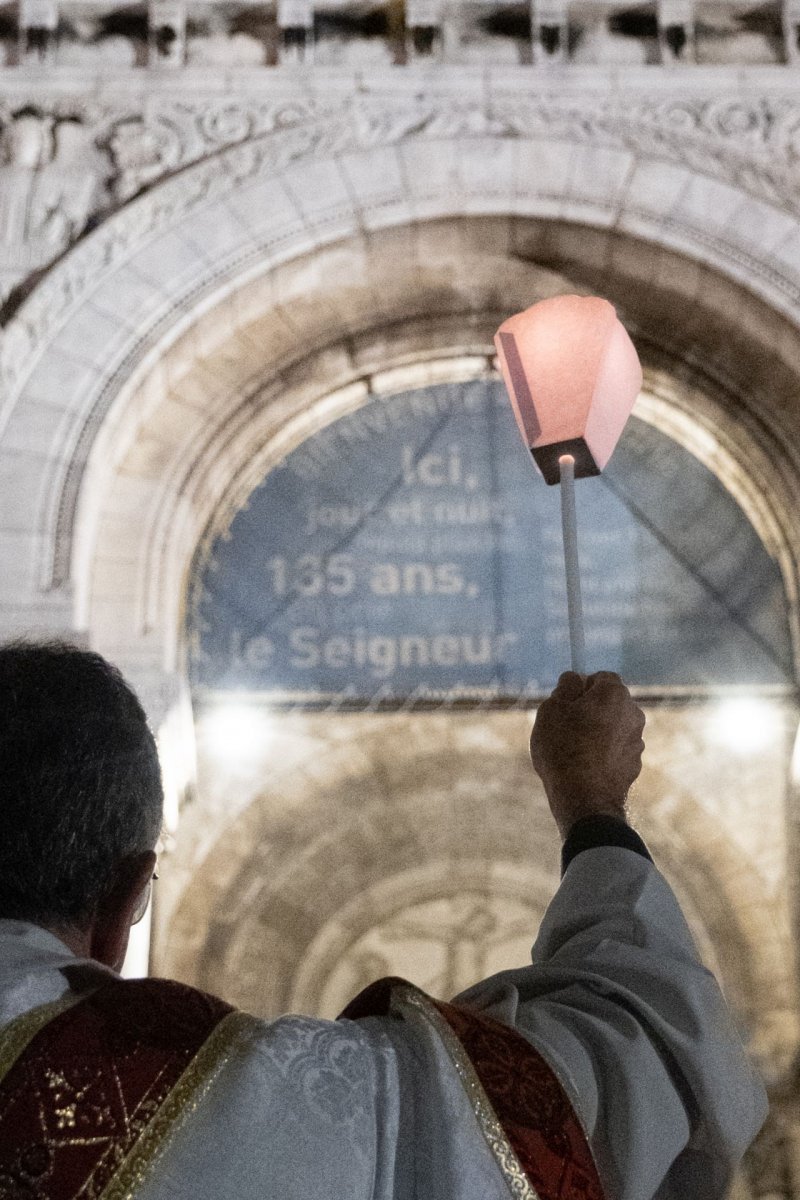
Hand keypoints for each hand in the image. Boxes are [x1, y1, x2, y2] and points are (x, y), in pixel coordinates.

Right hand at [530, 671, 644, 838]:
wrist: (583, 798)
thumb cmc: (563, 748)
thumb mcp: (552, 708)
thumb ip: (565, 687)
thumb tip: (575, 679)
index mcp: (615, 694)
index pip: (600, 678)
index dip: (580, 688)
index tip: (565, 704)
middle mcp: (633, 714)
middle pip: (609, 703)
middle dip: (590, 709)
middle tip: (565, 726)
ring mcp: (637, 741)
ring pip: (613, 727)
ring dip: (597, 732)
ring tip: (572, 750)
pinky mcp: (634, 765)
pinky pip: (615, 750)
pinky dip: (603, 753)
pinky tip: (583, 766)